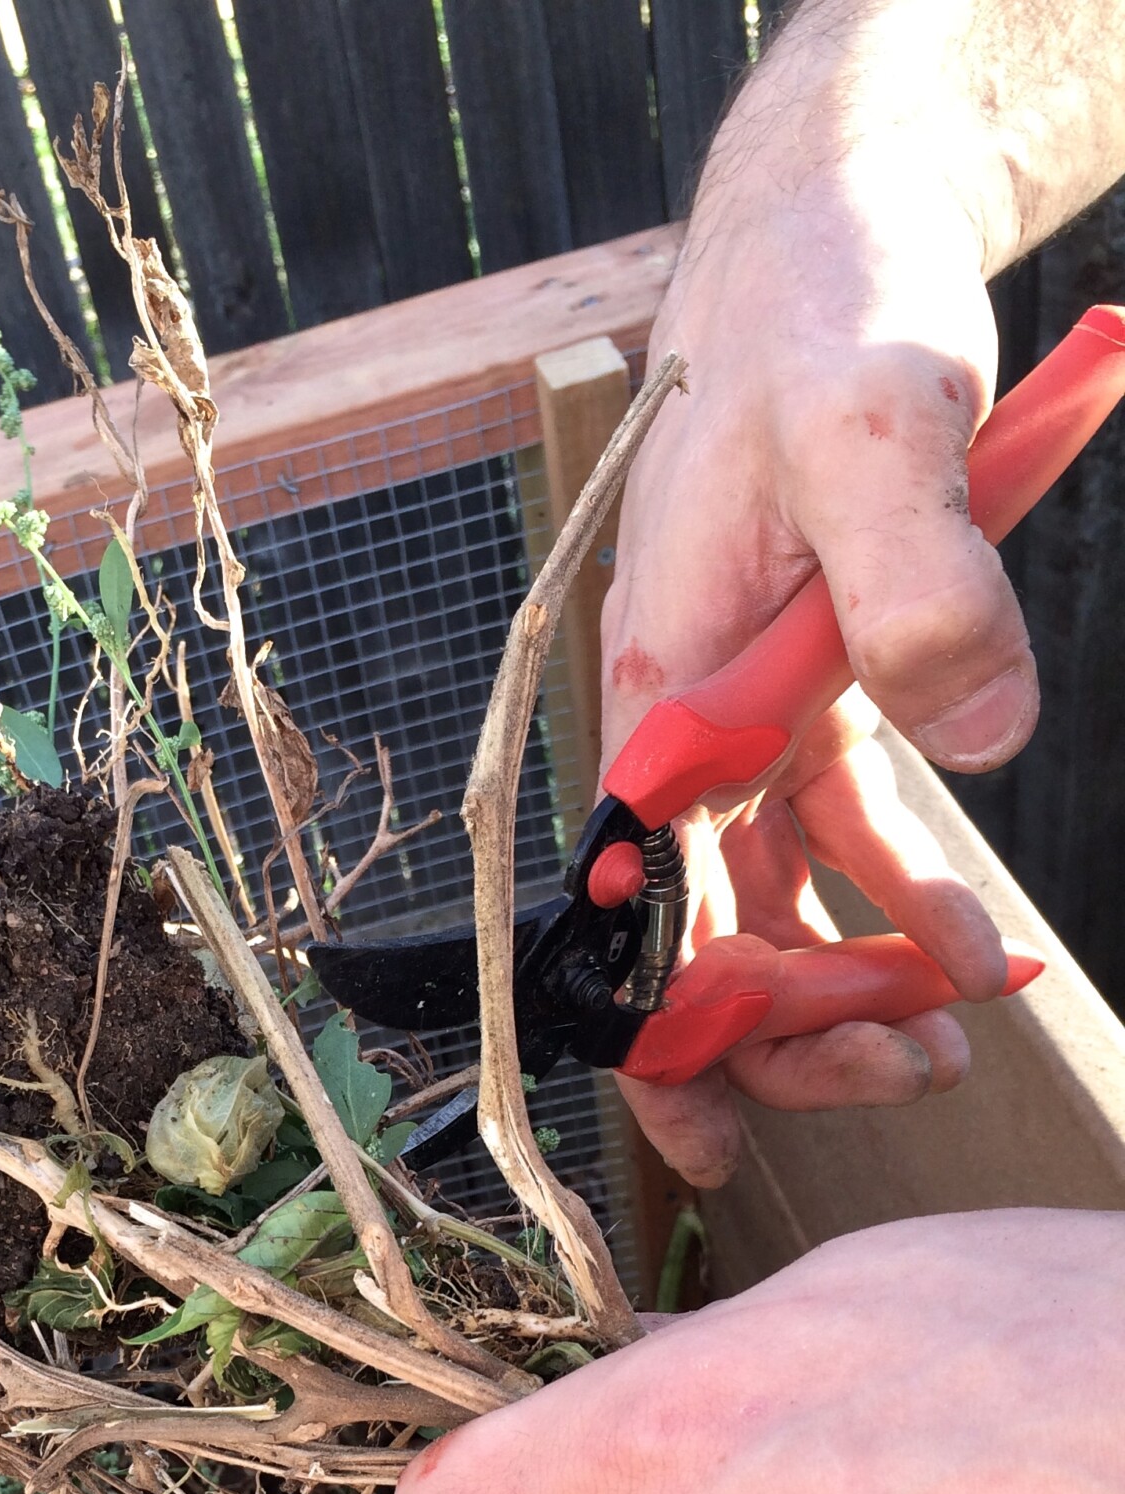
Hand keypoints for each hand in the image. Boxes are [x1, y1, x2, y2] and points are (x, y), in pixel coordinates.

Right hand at [605, 9, 1040, 1184]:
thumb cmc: (819, 317)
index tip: (711, 1139)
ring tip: (951, 1044)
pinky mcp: (809, 688)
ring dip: (853, 980)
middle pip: (703, 926)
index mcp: (656, 693)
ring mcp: (741, 714)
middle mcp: (680, 724)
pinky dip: (896, 894)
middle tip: (905, 1083)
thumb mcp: (879, 432)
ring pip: (776, 893)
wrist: (823, 229)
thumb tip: (980, 738)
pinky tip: (967, 946)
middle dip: (789, 1030)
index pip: (637, 907)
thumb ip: (920, 586)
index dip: (668, 1034)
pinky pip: (842, 825)